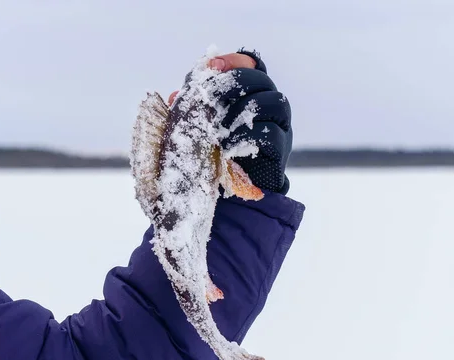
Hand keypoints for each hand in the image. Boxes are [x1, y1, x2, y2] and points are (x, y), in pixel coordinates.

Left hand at [168, 50, 292, 194]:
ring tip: (218, 127)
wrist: (225, 205)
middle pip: (263, 79)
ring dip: (242, 109)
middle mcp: (266, 110)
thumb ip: (185, 114)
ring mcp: (278, 129)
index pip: (251, 64)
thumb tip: (174, 96)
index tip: (212, 66)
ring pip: (274, 101)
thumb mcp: (190, 134)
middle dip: (235, 81)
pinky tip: (226, 147)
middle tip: (212, 95)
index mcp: (247, 98)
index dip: (234, 60)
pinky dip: (246, 136)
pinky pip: (272, 133)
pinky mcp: (279, 153)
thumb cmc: (206, 164)